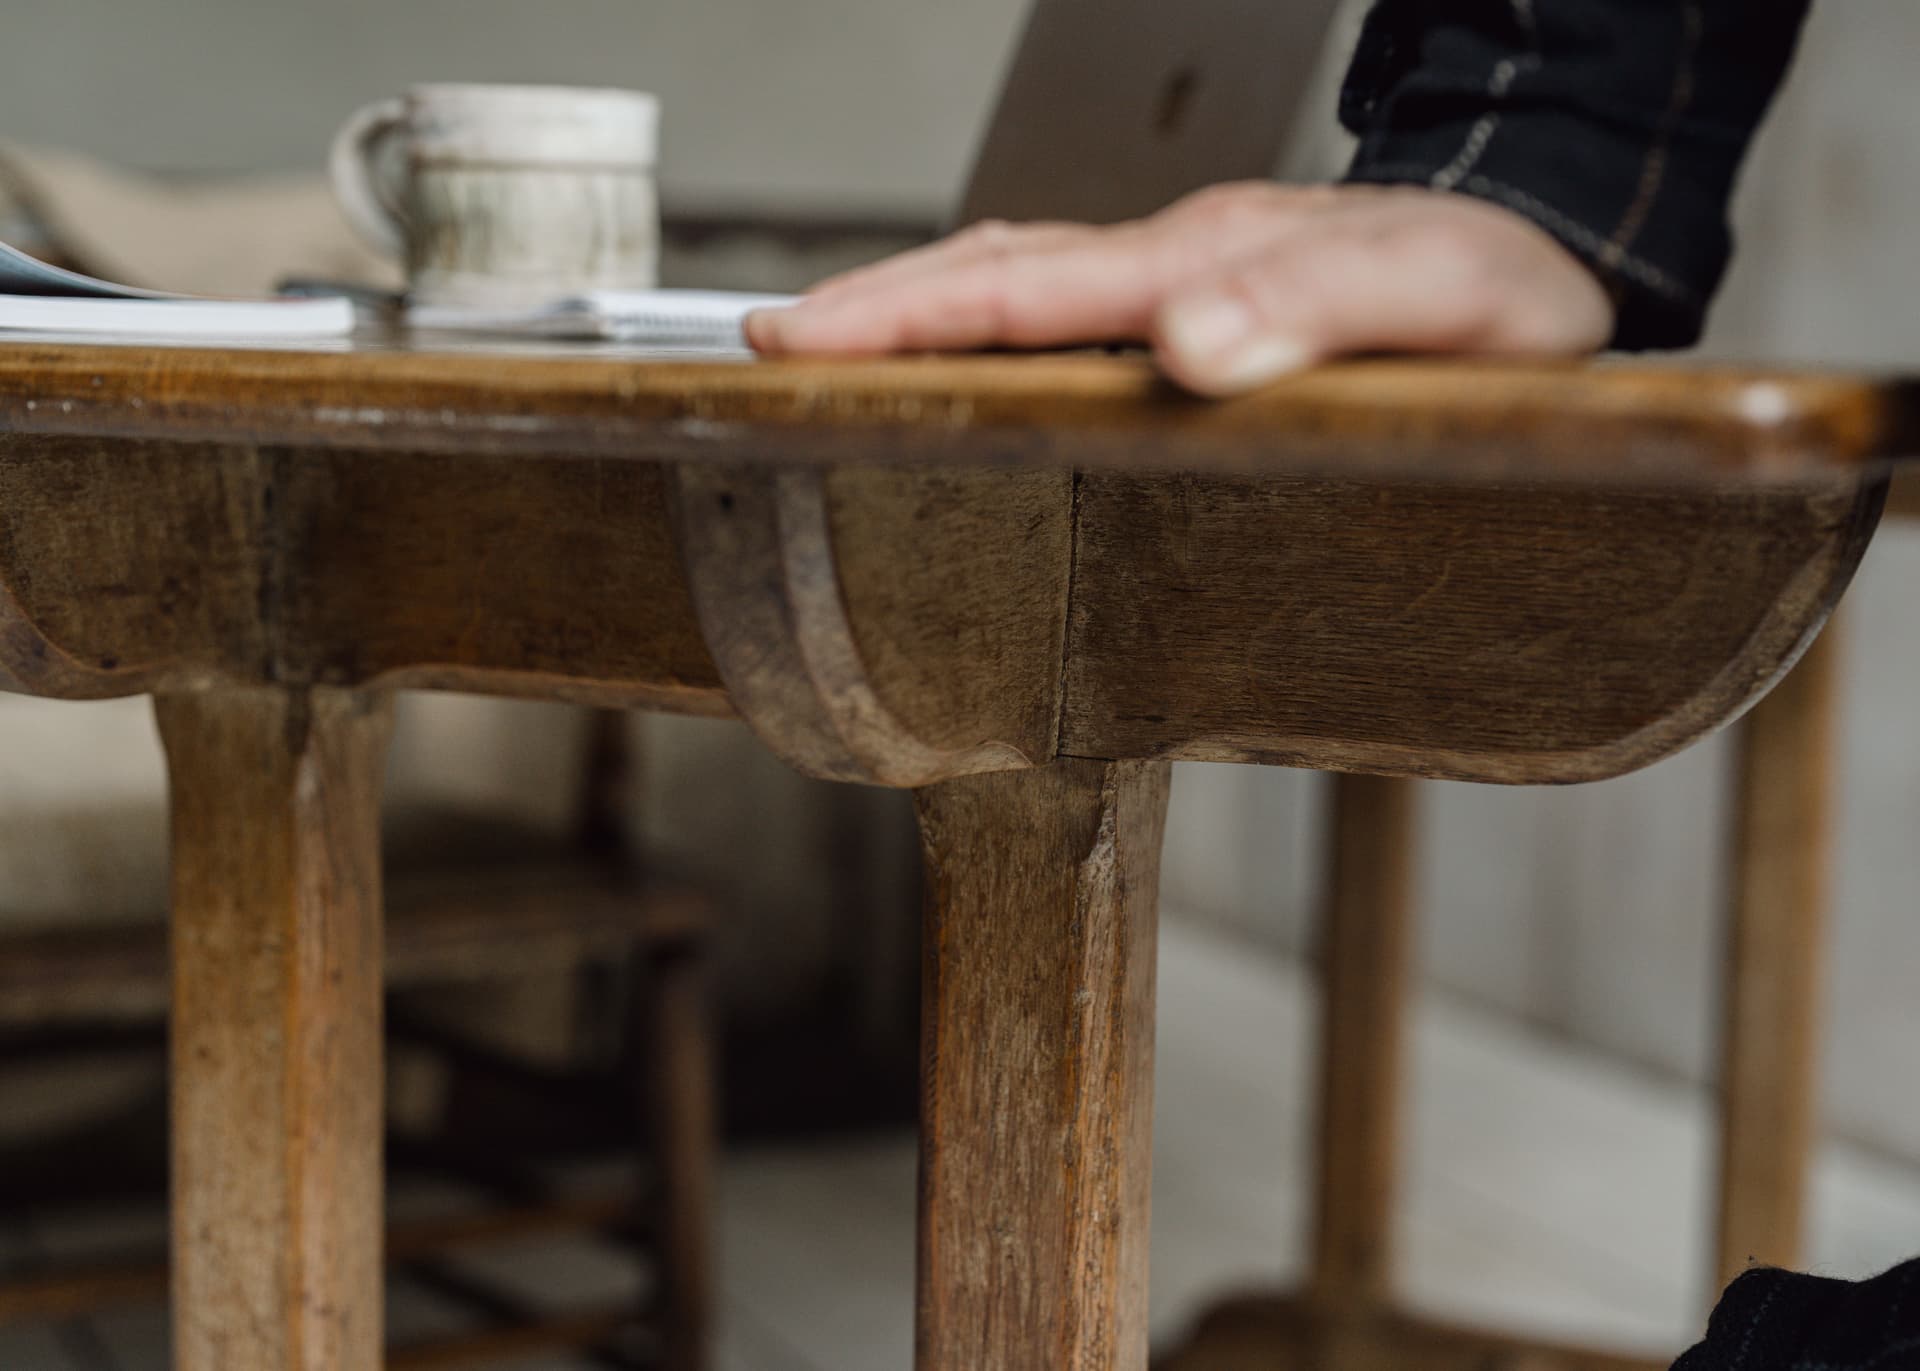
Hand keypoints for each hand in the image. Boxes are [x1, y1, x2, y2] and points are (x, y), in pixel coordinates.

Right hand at [745, 183, 1616, 394]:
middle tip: (769, 347)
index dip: (906, 320)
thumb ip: (1319, 308)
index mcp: (1213, 261)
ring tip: (830, 345)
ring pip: (1020, 277)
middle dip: (872, 308)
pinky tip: (964, 350)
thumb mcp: (1443, 301)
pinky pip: (1068, 297)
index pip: (1028, 289)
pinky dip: (985, 316)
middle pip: (996, 270)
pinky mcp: (1201, 292)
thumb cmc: (1503, 294)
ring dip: (915, 308)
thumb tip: (1191, 345)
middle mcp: (1184, 255)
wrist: (1551, 246)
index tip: (803, 346)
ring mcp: (1186, 269)